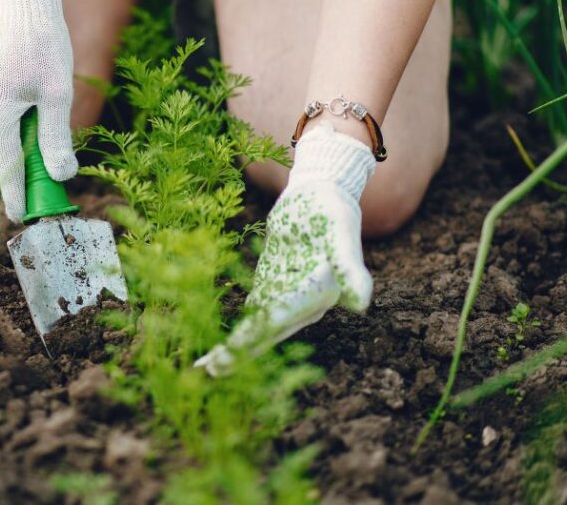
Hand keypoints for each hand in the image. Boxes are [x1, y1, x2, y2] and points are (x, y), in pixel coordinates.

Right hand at [0, 0, 76, 221]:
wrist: (20, 2)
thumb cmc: (45, 44)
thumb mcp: (57, 95)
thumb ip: (56, 139)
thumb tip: (61, 177)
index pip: (6, 167)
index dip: (15, 195)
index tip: (21, 217)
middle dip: (17, 169)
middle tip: (44, 178)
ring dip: (9, 145)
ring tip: (36, 132)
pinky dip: (0, 125)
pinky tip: (21, 107)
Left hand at [195, 123, 375, 375]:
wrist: (322, 193)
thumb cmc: (334, 212)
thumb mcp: (341, 235)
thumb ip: (350, 268)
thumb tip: (360, 304)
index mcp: (317, 296)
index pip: (279, 321)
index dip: (253, 339)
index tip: (228, 355)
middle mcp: (302, 303)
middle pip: (266, 332)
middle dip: (238, 353)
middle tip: (208, 373)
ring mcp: (286, 295)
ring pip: (257, 327)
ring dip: (234, 348)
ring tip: (206, 369)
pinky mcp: (272, 283)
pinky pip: (253, 311)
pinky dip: (237, 327)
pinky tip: (217, 343)